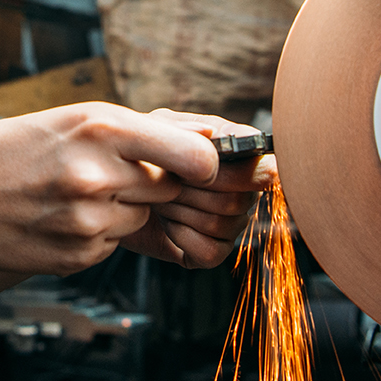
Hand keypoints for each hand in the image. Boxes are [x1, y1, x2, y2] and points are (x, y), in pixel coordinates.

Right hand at [0, 102, 220, 276]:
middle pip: (169, 188)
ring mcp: (89, 222)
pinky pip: (114, 245)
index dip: (203, 164)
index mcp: (101, 129)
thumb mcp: (68, 119)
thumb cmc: (9, 151)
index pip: (196, 157)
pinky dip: (98, 234)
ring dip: (122, 210)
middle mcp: (99, 176)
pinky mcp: (80, 257)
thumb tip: (209, 138)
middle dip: (150, 183)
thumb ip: (136, 129)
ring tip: (73, 195)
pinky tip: (59, 219)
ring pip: (142, 219)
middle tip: (108, 173)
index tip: (195, 165)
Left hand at [118, 110, 275, 268]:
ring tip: (161, 197)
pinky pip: (211, 251)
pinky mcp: (212, 251)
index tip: (208, 167)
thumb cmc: (141, 155)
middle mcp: (242, 191)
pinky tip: (167, 223)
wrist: (116, 190)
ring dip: (180, 211)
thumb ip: (183, 129)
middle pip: (238, 199)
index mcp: (238, 156)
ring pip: (222, 225)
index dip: (242, 171)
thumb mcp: (154, 129)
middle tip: (165, 179)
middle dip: (192, 189)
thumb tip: (213, 134)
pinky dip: (182, 237)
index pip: (264, 168)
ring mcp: (230, 223)